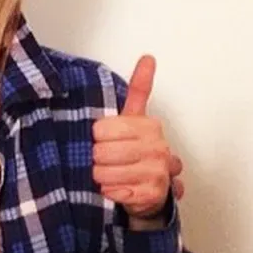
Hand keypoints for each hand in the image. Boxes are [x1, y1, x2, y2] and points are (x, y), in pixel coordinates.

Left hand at [92, 55, 184, 224]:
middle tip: (105, 160)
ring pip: (105, 173)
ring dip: (101, 177)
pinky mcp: (154, 194)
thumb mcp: (132, 119)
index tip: (102, 138)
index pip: (101, 130)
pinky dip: (109, 193)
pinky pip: (114, 192)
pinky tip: (118, 189)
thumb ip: (139, 89)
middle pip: (101, 153)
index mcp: (149, 126)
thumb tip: (149, 58)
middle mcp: (158, 148)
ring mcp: (158, 172)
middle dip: (95, 159)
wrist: (150, 190)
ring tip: (111, 174)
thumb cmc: (133, 151)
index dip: (95, 136)